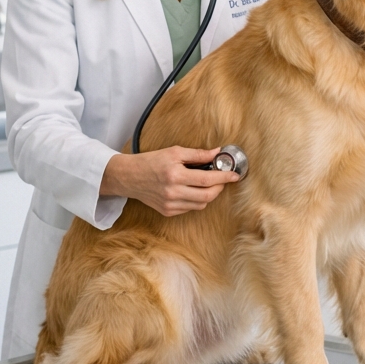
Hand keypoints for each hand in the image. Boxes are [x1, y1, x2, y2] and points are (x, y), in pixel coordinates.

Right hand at [100, 147, 240, 216]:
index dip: (224, 177)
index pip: (207, 179)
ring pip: (201, 204)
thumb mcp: (174, 152)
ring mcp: (170, 204)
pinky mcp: (167, 211)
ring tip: (208, 183)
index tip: (234, 175)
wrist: (129, 176)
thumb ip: (197, 154)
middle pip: (207, 196)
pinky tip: (193, 190)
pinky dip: (196, 200)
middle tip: (223, 179)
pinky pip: (190, 208)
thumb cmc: (151, 161)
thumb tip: (217, 152)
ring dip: (209, 194)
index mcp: (175, 175)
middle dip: (220, 188)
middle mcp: (173, 193)